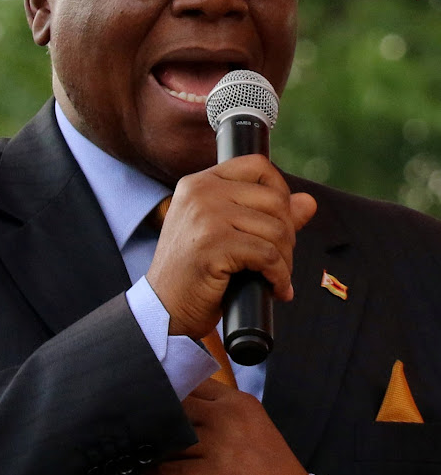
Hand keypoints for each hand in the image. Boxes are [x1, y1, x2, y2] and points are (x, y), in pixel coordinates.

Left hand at [111, 379, 325, 474]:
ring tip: (115, 462)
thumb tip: (167, 416)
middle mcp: (230, 415)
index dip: (158, 390)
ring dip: (138, 453)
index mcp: (237, 401)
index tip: (131, 398)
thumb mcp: (245, 432)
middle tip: (115, 430)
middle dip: (143, 419)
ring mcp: (224, 443)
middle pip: (173, 405)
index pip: (189, 383)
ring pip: (166, 437)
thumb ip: (212, 419)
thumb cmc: (267, 473)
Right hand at [146, 155, 316, 338]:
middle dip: (287, 233)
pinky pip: (268, 255)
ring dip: (285, 259)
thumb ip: (265, 214)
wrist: (164, 309)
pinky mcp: (213, 244)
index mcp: (199, 182)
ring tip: (276, 277)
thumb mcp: (226, 233)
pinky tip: (275, 288)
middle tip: (279, 260)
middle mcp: (200, 191)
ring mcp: (205, 216)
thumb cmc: (195, 272)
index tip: (282, 221)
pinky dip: (280, 276)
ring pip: (275, 228)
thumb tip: (309, 202)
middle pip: (273, 199)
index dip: (280, 191)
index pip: (257, 165)